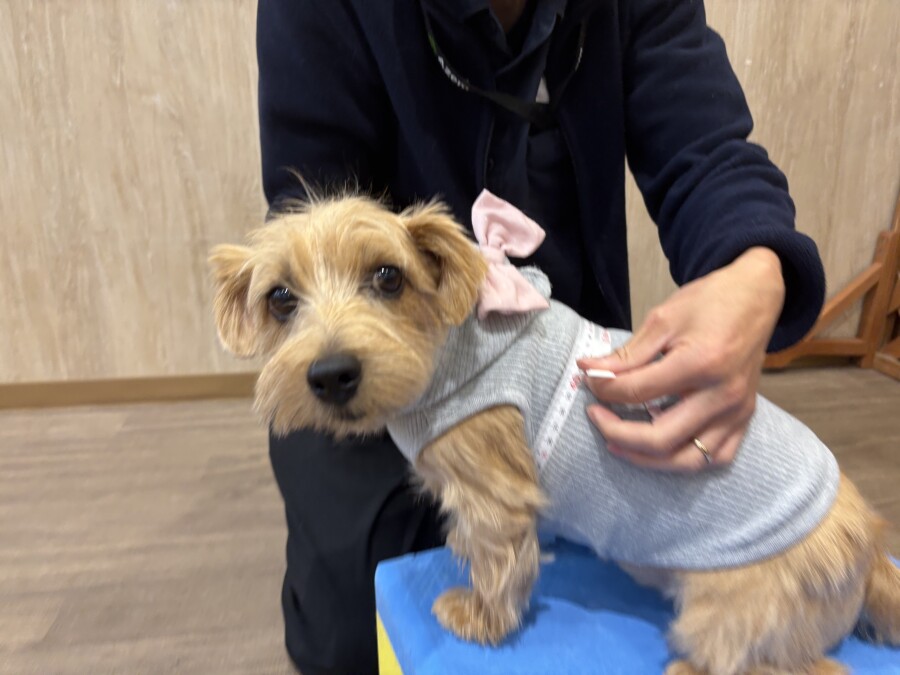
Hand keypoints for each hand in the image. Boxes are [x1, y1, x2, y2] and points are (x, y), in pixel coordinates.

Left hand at [577, 247, 784, 471]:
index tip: (589, 379)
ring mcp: (737, 411)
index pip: (638, 392)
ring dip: (647, 458)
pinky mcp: (745, 418)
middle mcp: (722, 395)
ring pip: (688, 460)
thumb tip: (588, 369)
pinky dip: (684, 458)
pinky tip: (660, 446)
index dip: (604, 389)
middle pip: (660, 438)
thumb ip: (626, 354)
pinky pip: (716, 457)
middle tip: (595, 416)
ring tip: (617, 442)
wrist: (756, 296)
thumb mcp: (662, 319)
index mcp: (700, 364)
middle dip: (617, 433)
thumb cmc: (710, 302)